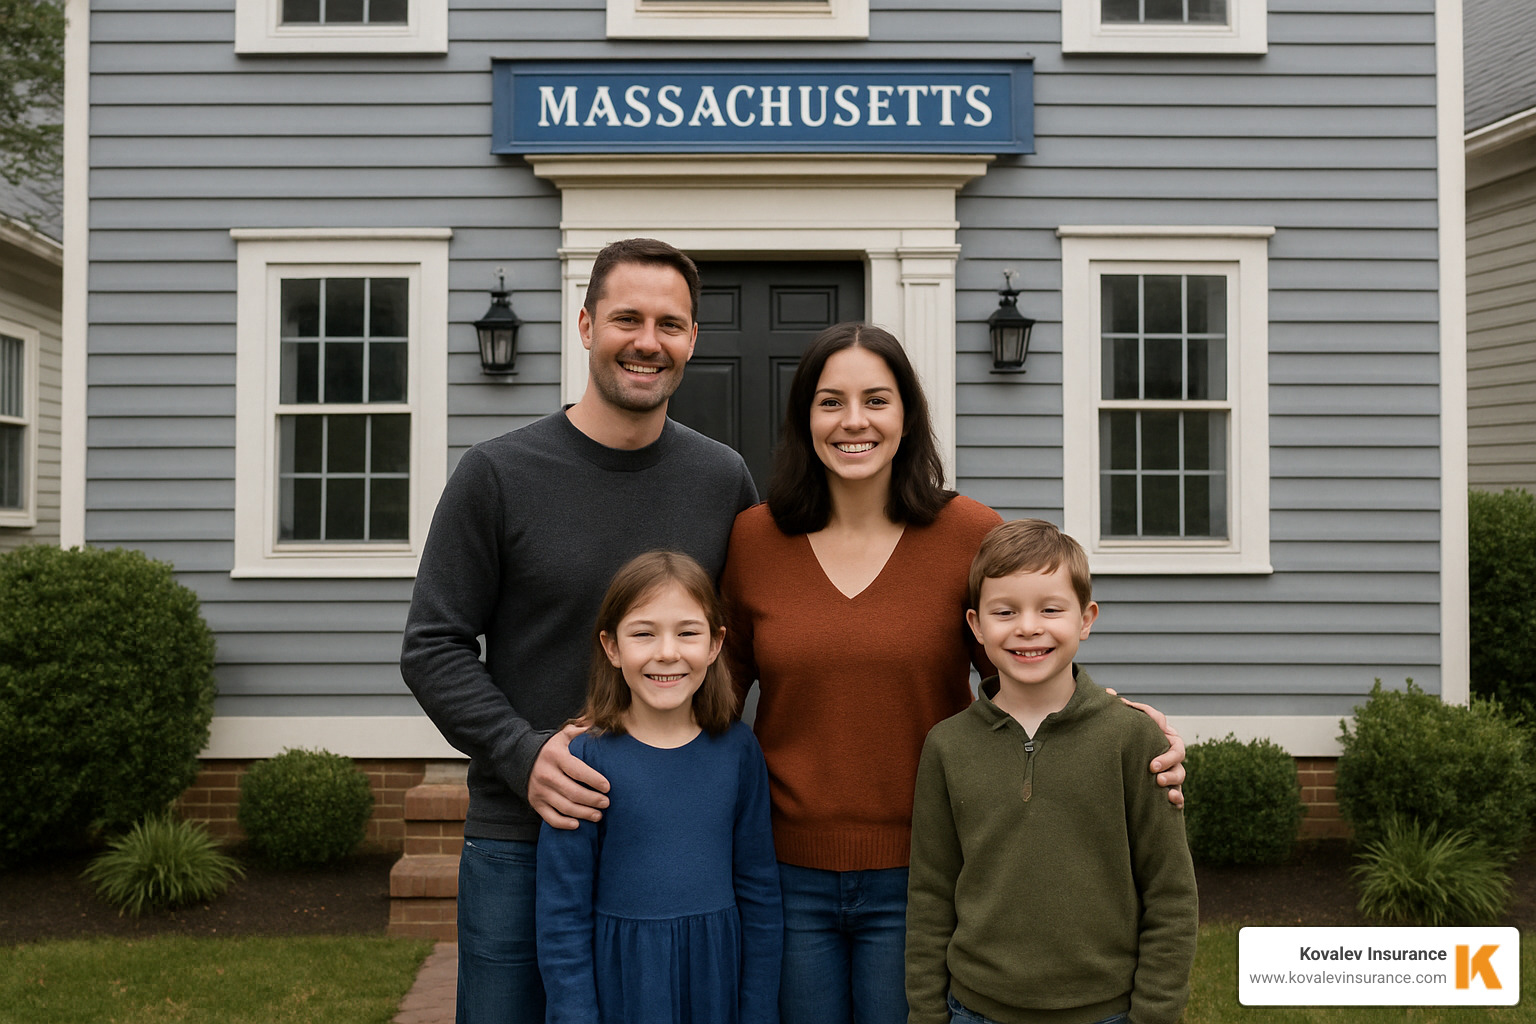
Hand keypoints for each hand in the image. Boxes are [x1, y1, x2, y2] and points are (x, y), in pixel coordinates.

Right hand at [528, 723, 610, 828]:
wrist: (520, 758)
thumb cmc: (551, 748)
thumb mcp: (563, 736)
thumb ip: (581, 730)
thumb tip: (599, 724)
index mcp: (555, 756)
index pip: (577, 771)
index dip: (594, 780)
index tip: (608, 787)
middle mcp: (546, 774)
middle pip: (573, 792)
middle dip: (593, 800)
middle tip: (607, 803)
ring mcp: (540, 791)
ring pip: (564, 807)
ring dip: (583, 813)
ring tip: (599, 815)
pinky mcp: (535, 803)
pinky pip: (550, 818)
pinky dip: (564, 824)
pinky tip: (577, 824)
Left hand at [1107, 690, 1185, 808]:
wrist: (1119, 773)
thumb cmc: (1119, 743)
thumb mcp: (1117, 727)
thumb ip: (1115, 710)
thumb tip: (1109, 692)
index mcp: (1155, 731)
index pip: (1159, 720)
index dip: (1153, 719)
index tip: (1145, 726)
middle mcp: (1166, 749)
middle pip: (1178, 749)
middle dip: (1167, 757)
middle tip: (1151, 766)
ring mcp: (1170, 770)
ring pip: (1181, 772)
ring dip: (1172, 777)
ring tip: (1158, 782)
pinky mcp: (1168, 790)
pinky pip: (1179, 796)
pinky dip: (1177, 798)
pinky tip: (1170, 800)